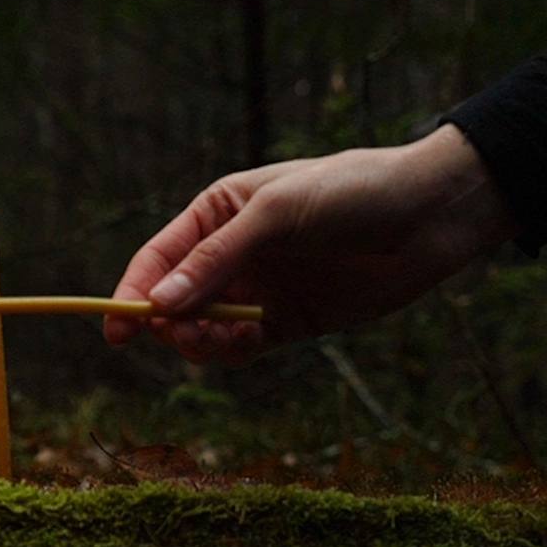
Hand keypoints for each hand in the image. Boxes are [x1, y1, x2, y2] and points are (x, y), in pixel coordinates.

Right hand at [105, 124, 519, 363]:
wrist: (429, 215)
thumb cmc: (351, 192)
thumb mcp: (276, 214)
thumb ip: (217, 260)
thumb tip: (159, 308)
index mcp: (218, 212)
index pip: (158, 258)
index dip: (133, 293)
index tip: (117, 330)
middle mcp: (232, 253)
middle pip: (174, 300)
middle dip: (167, 323)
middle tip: (179, 333)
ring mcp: (260, 290)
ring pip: (204, 330)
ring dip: (199, 342)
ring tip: (218, 339)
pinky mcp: (289, 323)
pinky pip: (242, 349)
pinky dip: (232, 353)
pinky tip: (245, 343)